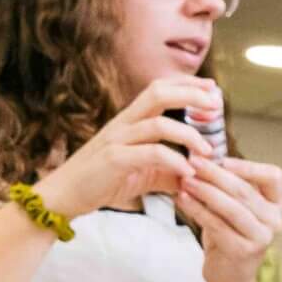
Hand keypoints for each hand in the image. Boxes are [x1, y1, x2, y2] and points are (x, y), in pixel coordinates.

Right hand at [31, 75, 217, 218]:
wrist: (65, 196)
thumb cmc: (103, 181)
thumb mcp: (144, 174)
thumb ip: (170, 171)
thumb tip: (199, 175)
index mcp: (130, 120)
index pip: (159, 88)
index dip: (186, 84)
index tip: (212, 88)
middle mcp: (123, 124)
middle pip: (158, 93)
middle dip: (191, 94)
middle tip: (217, 105)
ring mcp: (117, 140)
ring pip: (158, 124)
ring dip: (189, 135)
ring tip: (208, 151)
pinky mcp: (113, 160)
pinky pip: (149, 153)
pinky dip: (174, 161)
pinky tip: (188, 172)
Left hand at [180, 155, 281, 281]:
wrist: (229, 276)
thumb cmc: (228, 236)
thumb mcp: (233, 208)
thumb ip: (226, 186)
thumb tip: (203, 156)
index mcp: (276, 205)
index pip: (273, 176)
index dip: (248, 166)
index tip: (221, 159)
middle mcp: (275, 220)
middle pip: (244, 190)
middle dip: (215, 174)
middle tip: (192, 162)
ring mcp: (262, 237)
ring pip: (231, 207)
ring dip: (205, 190)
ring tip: (184, 180)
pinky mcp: (243, 250)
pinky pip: (217, 224)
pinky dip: (197, 210)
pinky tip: (181, 199)